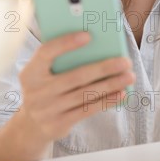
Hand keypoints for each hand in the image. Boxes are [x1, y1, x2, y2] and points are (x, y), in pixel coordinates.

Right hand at [18, 32, 134, 140]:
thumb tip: (98, 45)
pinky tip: (121, 93)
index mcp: (30, 72)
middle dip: (104, 68)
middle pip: (76, 76)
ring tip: (129, 76)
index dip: (66, 43)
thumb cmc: (46, 88)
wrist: (31, 125)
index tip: (88, 35)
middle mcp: (37, 91)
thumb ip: (61, 60)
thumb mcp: (43, 74)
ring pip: (85, 94)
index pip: (46, 52)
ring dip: (111, 84)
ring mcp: (47, 110)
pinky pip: (87, 110)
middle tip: (125, 61)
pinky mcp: (58, 124)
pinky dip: (106, 101)